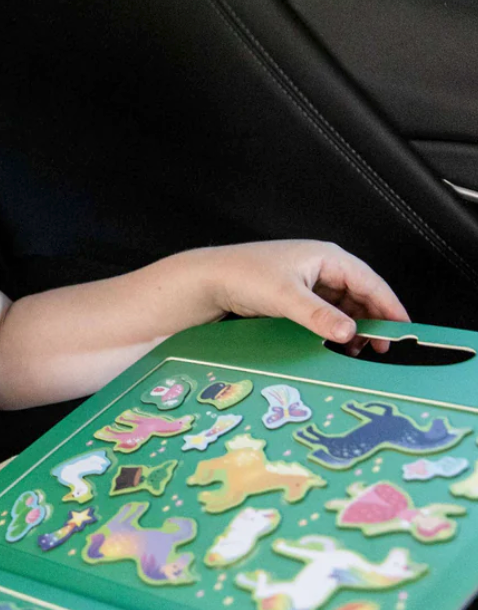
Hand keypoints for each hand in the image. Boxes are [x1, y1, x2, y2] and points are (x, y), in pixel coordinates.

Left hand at [208, 240, 408, 342]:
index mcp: (326, 257)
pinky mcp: (294, 296)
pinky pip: (324, 313)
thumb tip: (350, 332)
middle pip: (359, 295)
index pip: (370, 282)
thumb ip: (319, 315)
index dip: (389, 306)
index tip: (402, 329)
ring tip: (354, 351)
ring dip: (350, 327)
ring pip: (342, 306)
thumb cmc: (242, 275)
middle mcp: (320, 266)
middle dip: (370, 320)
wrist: (207, 280)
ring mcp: (307, 281)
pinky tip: (332, 344)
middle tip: (378, 348)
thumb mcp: (285, 297)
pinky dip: (332, 328)